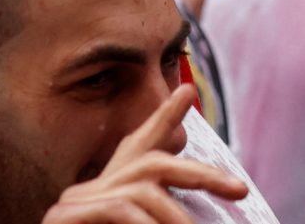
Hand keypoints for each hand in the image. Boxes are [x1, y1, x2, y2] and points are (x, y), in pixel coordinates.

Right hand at [41, 84, 246, 223]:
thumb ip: (155, 218)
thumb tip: (190, 220)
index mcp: (105, 194)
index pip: (136, 148)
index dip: (162, 118)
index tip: (187, 92)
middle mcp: (88, 191)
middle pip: (150, 162)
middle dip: (200, 172)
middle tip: (240, 188)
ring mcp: (73, 203)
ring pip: (142, 189)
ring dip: (178, 216)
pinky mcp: (64, 218)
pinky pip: (120, 209)